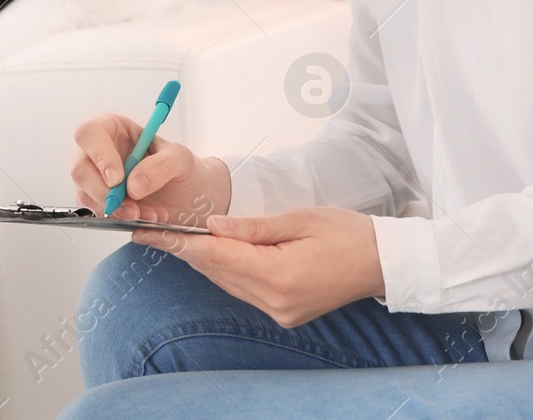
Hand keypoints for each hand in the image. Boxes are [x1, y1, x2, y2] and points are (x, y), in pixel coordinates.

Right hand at [71, 113, 228, 223]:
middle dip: (104, 193)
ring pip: (86, 194)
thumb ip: (160, 166)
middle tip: (131, 207)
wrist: (190, 197)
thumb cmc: (182, 168)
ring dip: (114, 210)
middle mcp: (99, 152)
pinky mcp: (100, 201)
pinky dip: (118, 220)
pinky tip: (143, 217)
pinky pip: (97, 212)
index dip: (99, 155)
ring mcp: (96, 178)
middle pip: (80, 169)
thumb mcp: (180, 159)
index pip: (90, 133)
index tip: (117, 179)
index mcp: (113, 129)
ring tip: (147, 214)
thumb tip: (134, 186)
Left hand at [133, 207, 385, 327]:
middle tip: (150, 228)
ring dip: (202, 260)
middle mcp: (276, 301)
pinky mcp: (285, 313)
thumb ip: (252, 227)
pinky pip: (244, 290)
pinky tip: (212, 253)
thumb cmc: (348, 232)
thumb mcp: (299, 218)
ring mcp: (280, 312)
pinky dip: (225, 270)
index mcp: (280, 275)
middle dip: (183, 249)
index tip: (149, 231)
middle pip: (217, 272)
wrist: (384, 263)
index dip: (179, 242)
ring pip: (227, 283)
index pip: (216, 256)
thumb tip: (212, 226)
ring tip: (172, 237)